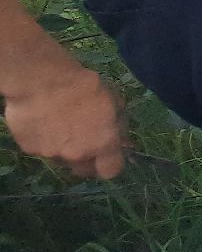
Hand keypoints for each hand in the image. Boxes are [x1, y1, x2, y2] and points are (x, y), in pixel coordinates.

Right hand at [4, 67, 126, 178]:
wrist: (43, 80)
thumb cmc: (85, 85)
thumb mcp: (115, 101)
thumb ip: (118, 127)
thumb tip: (121, 141)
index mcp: (102, 144)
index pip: (111, 171)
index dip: (111, 164)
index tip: (108, 154)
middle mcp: (77, 155)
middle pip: (84, 170)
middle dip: (87, 160)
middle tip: (84, 141)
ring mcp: (51, 154)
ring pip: (61, 159)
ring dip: (64, 148)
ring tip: (60, 124)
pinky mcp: (29, 148)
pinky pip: (40, 148)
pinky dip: (43, 139)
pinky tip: (43, 120)